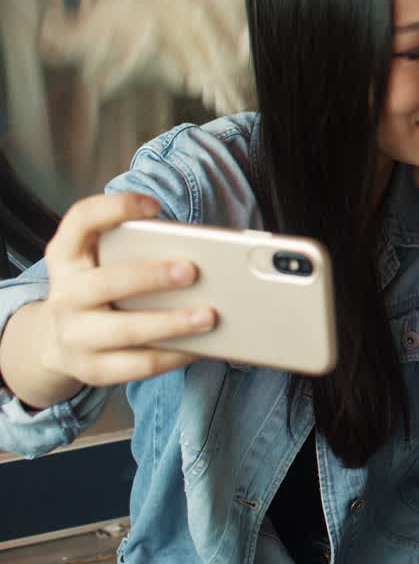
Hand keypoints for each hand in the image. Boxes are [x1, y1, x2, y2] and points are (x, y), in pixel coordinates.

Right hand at [39, 194, 213, 393]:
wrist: (53, 342)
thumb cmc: (98, 290)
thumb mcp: (100, 262)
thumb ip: (135, 249)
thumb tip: (202, 252)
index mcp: (67, 256)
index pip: (81, 220)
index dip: (114, 208)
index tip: (153, 206)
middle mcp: (65, 294)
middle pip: (107, 282)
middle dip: (152, 277)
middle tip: (192, 271)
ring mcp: (74, 335)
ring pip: (125, 330)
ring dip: (171, 323)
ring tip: (208, 316)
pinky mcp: (90, 369)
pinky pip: (137, 364)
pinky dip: (172, 356)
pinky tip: (199, 347)